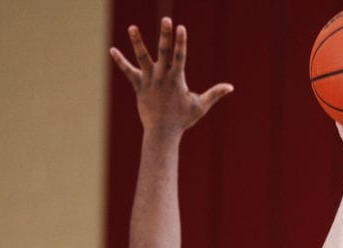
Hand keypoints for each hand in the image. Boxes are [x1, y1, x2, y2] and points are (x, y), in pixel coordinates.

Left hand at [110, 17, 232, 133]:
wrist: (162, 133)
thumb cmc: (182, 119)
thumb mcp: (200, 106)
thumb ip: (215, 94)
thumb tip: (231, 87)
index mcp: (177, 79)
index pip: (180, 57)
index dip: (181, 42)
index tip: (181, 27)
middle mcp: (162, 77)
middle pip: (164, 52)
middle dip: (165, 35)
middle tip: (166, 19)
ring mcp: (149, 81)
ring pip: (142, 58)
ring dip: (137, 42)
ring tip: (132, 27)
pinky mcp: (139, 86)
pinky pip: (128, 72)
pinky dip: (120, 61)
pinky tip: (112, 50)